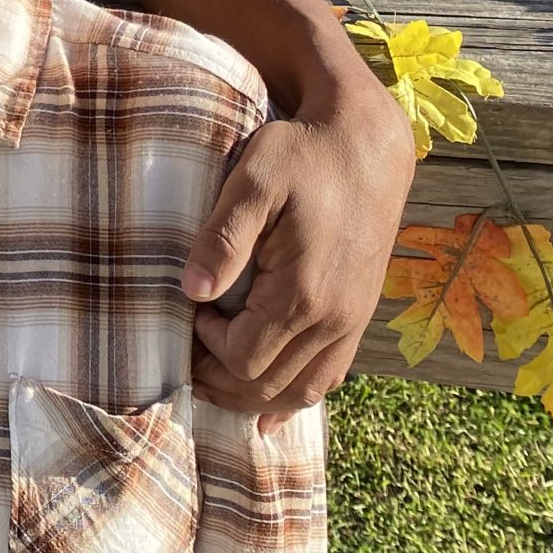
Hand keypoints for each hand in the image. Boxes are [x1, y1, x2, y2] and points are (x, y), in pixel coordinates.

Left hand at [185, 77, 413, 424]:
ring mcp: (353, 321)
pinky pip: (330, 375)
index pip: (243, 357)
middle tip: (185, 360)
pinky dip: (296, 395)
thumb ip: (222, 238)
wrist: (367, 143)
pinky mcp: (360, 314)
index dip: (206, 347)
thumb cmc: (303, 154)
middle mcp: (335, 319)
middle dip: (220, 383)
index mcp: (304, 293)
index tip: (190, 312)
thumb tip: (192, 292)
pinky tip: (272, 409)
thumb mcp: (254, 181)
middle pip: (268, 385)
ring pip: (301, 390)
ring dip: (253, 396)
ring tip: (214, 381)